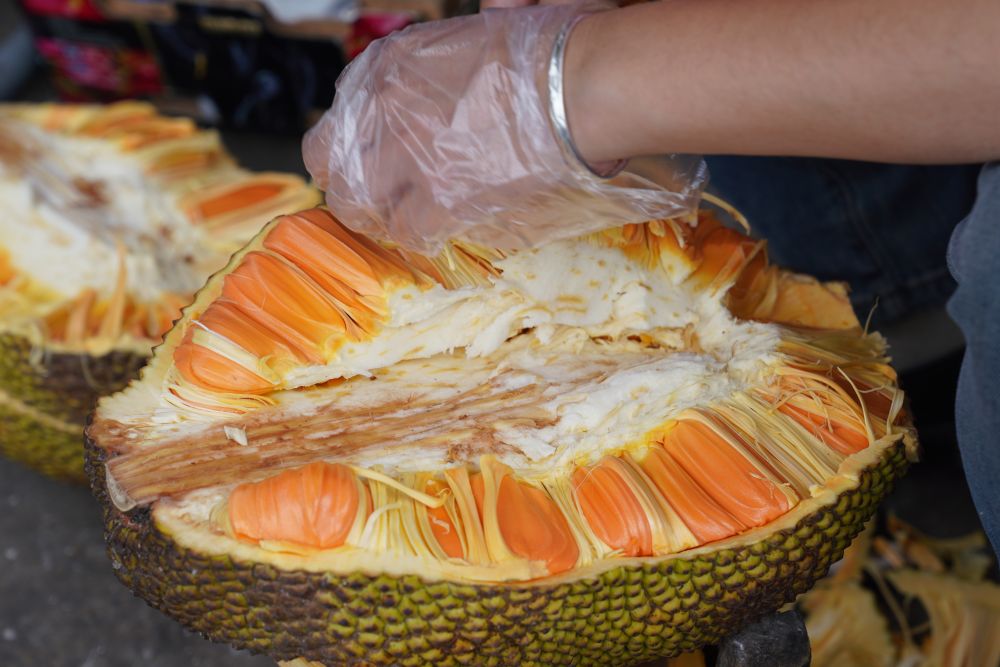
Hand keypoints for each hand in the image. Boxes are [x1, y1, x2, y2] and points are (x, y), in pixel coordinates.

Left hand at [303, 1, 704, 253]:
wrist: (574, 89)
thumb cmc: (545, 51)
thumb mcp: (477, 32)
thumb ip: (451, 52)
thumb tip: (487, 24)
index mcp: (387, 66)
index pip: (338, 119)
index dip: (351, 148)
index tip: (369, 162)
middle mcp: (383, 111)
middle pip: (334, 168)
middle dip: (353, 188)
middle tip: (376, 202)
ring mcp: (406, 158)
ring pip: (364, 206)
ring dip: (384, 215)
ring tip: (406, 220)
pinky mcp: (438, 200)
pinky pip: (410, 232)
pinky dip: (423, 235)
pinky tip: (441, 228)